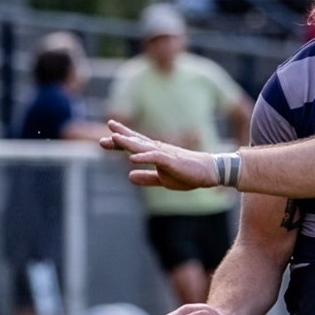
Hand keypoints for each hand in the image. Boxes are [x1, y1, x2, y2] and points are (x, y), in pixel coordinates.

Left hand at [100, 119, 217, 188]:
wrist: (210, 172)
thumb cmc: (189, 174)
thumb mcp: (163, 179)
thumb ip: (146, 177)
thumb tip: (129, 175)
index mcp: (155, 153)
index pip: (135, 145)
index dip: (120, 142)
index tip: (105, 140)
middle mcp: (158, 149)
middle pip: (135, 141)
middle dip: (119, 138)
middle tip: (104, 135)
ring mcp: (165, 154)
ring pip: (143, 146)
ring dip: (128, 142)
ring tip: (114, 138)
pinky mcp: (172, 160)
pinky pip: (156, 157)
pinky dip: (144, 157)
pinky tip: (132, 158)